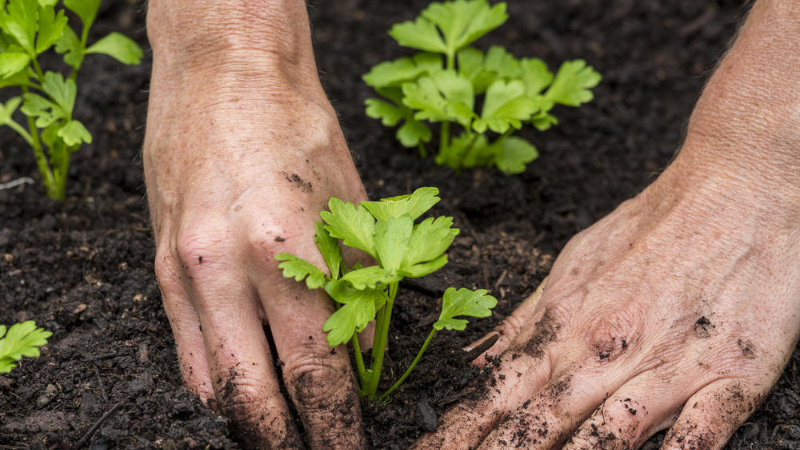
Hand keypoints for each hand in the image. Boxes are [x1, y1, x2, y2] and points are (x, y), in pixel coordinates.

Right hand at [144, 2, 366, 446]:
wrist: (223, 68)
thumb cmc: (299, 126)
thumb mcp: (351, 204)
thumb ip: (360, 288)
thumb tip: (363, 358)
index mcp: (289, 251)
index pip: (319, 371)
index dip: (337, 424)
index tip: (350, 447)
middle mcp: (227, 270)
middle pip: (259, 395)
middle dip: (291, 440)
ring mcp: (185, 269)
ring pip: (214, 384)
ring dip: (250, 422)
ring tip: (278, 436)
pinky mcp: (160, 262)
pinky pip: (182, 349)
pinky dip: (213, 385)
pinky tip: (236, 398)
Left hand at [415, 1, 799, 447]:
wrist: (735, 184)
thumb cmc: (651, 225)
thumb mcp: (574, 263)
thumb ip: (529, 319)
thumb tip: (478, 361)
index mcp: (572, 324)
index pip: (502, 389)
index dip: (462, 426)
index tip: (427, 448)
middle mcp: (611, 351)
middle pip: (541, 420)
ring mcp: (670, 364)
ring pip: (609, 432)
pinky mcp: (733, 372)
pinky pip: (701, 431)